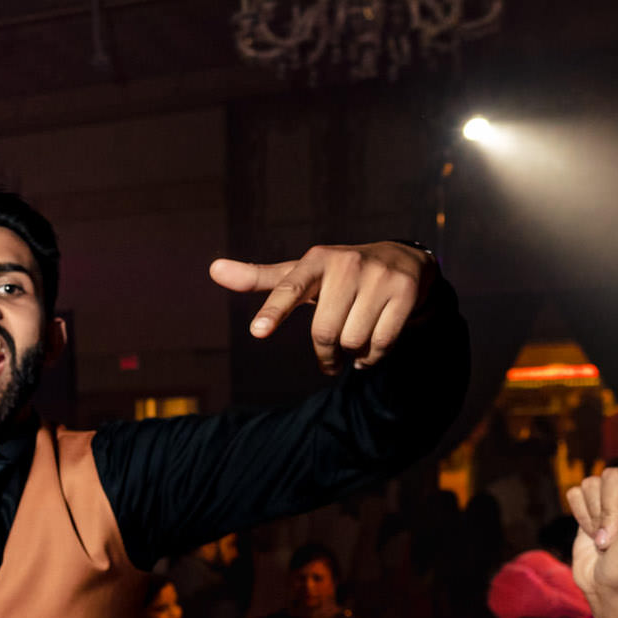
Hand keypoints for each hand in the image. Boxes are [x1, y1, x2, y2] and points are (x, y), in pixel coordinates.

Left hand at [210, 241, 432, 373]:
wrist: (402, 260)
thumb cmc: (338, 275)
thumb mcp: (302, 273)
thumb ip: (260, 278)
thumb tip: (212, 269)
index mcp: (315, 261)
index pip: (290, 288)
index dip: (274, 311)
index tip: (258, 331)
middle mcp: (347, 264)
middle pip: (325, 333)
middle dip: (326, 353)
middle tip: (329, 353)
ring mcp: (379, 277)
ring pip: (354, 341)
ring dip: (352, 353)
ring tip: (355, 340)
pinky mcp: (405, 292)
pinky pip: (381, 344)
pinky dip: (373, 356)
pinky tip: (371, 347)